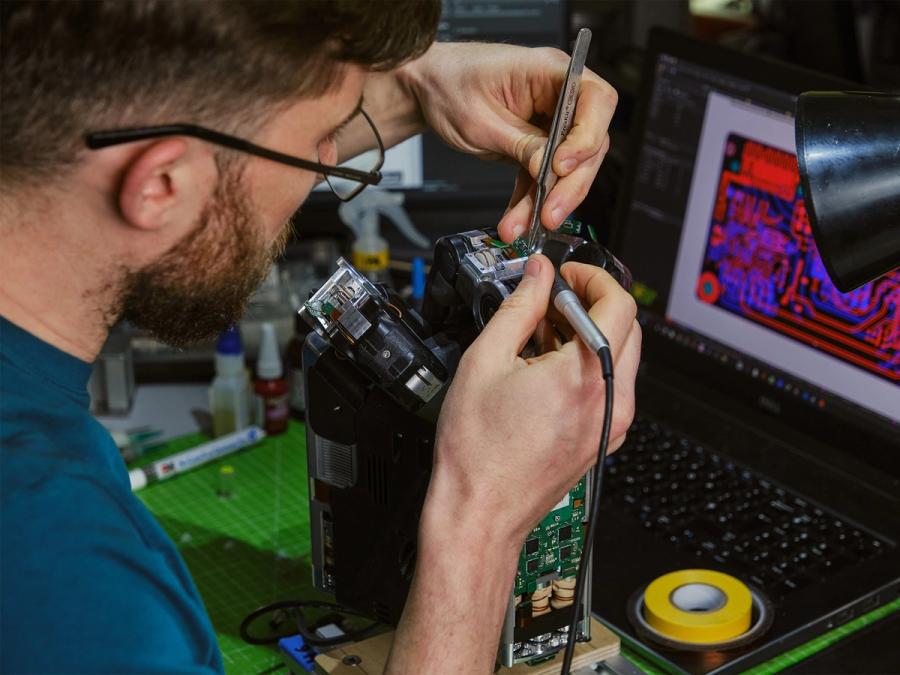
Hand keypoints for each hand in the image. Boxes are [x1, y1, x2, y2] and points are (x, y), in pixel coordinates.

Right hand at [386, 255, 638, 673]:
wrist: (480, 513)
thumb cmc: (478, 452)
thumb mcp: (485, 361)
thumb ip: (518, 308)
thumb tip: (537, 276)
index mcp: (587, 376)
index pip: (619, 303)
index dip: (592, 277)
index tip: (565, 273)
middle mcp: (612, 401)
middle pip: (628, 327)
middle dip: (592, 302)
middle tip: (551, 298)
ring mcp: (612, 423)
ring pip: (621, 355)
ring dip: (589, 332)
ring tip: (540, 334)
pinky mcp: (604, 437)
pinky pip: (610, 385)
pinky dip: (587, 363)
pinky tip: (545, 366)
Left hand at [399, 42, 616, 241]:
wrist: (428, 90)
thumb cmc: (450, 85)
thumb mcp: (482, 120)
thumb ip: (521, 145)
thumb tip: (549, 170)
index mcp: (550, 71)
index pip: (595, 100)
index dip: (587, 135)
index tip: (563, 165)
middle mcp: (558, 95)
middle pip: (587, 143)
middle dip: (569, 184)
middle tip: (550, 213)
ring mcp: (549, 121)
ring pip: (567, 168)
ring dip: (547, 202)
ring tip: (522, 226)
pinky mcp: (537, 145)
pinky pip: (542, 177)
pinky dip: (530, 201)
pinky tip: (516, 220)